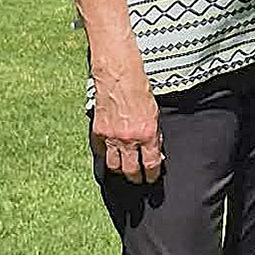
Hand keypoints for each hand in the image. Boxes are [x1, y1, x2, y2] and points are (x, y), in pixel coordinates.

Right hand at [90, 66, 163, 183]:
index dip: (152, 175)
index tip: (152, 178)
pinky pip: (101, 153)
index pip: (150, 164)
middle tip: (138, 180)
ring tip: (124, 171)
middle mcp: (129, 139)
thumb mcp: (155, 112)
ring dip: (120, 170)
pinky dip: (105, 156)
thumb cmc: (140, 89)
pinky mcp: (98, 132)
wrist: (119, 75)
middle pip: (131, 170)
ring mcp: (111, 137)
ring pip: (114, 166)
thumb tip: (155, 152)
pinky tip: (110, 157)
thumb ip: (154, 134)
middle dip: (136, 178)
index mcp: (147, 134)